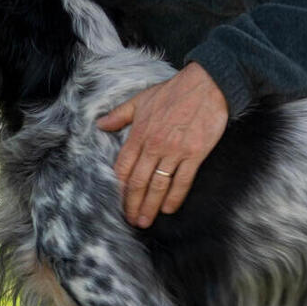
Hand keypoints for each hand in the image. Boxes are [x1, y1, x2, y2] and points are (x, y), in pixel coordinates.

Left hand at [97, 62, 228, 227]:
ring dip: (151, 206)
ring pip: (158, 185)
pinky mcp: (194, 154)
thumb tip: (100, 124)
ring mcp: (175, 151)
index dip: (119, 188)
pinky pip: (182, 181)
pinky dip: (175, 197)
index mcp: (139, 134)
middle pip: (138, 181)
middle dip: (132, 204)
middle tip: (131, 220)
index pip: (123, 167)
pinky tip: (168, 209)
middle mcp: (154, 145)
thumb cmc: (173, 91)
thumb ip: (120, 115)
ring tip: (146, 221)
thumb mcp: (141, 99)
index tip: (117, 202)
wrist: (206, 84)